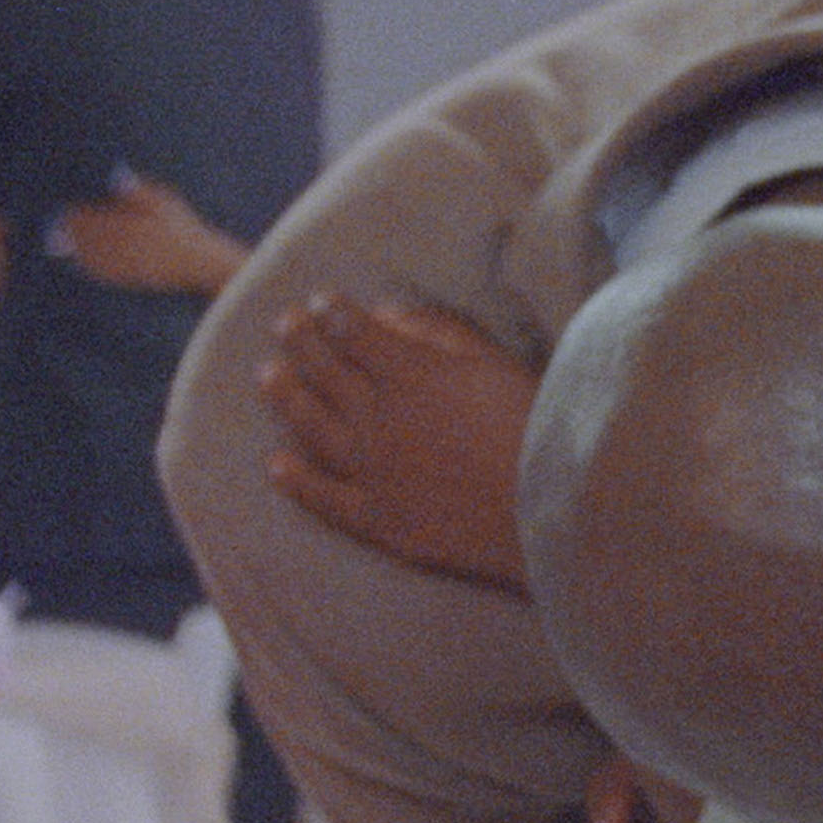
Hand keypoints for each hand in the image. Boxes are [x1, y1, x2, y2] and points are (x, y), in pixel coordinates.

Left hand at [57, 176, 248, 293]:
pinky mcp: (130, 279)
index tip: (63, 212)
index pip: (90, 217)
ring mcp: (125, 263)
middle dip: (68, 233)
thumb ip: (139, 190)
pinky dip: (88, 267)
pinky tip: (82, 264)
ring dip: (75, 251)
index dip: (73, 216)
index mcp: (128, 222)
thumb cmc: (187, 231)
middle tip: (54, 230)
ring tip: (61, 246)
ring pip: (90, 256)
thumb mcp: (167, 203)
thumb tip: (117, 174)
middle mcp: (122, 244)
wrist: (203, 265)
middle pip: (85, 237)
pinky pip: (102, 274)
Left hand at [258, 293, 539, 590]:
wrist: (554, 512)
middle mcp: (380, 419)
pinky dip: (296, 479)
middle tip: (284, 325)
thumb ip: (445, 334)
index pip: (354, 332)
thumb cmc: (541, 429)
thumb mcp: (499, 364)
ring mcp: (373, 471)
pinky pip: (324, 497)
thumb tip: (393, 314)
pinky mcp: (379, 520)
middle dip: (301, 342)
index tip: (320, 302)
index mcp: (411, 374)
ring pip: (312, 426)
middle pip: (324, 372)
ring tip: (268, 376)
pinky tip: (277, 463)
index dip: (333, 313)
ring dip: (286, 397)